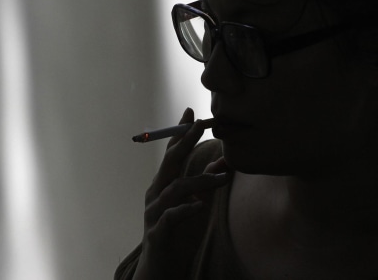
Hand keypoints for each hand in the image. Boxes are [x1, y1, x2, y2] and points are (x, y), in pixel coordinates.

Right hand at [132, 108, 230, 279]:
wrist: (161, 270)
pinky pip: (171, 217)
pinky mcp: (158, 233)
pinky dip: (185, 209)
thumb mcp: (196, 205)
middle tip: (198, 125)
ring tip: (221, 178)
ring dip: (199, 180)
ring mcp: (154, 213)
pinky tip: (200, 206)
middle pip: (169, 163)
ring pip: (174, 188)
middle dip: (184, 142)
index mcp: (163, 185)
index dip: (179, 132)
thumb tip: (223, 161)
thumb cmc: (178, 235)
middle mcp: (156, 194)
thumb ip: (206, 184)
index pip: (171, 153)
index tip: (190, 112)